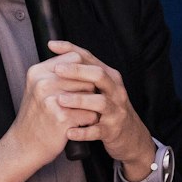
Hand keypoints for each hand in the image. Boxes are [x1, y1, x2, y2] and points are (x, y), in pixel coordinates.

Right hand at [10, 49, 87, 170]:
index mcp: (38, 72)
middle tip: (80, 103)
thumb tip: (83, 60)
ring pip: (91, 94)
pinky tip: (78, 125)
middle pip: (85, 77)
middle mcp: (43, 83)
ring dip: (91, 105)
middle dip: (89, 90)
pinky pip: (91, 114)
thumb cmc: (36, 117)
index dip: (85, 70)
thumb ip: (55, 72)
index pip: (75, 58)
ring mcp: (52, 100)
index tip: (84, 82)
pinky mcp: (62, 118)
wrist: (24, 145)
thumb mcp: (37, 88)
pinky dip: (89, 122)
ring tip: (79, 113)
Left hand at [45, 40, 155, 168]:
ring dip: (80, 100)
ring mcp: (115, 111)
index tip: (51, 45)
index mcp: (109, 77)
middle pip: (99, 75)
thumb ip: (82, 72)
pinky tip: (68, 132)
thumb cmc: (107, 108)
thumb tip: (55, 51)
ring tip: (60, 100)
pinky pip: (98, 131)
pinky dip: (83, 132)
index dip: (71, 50)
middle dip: (77, 71)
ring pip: (100, 102)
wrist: (130, 136)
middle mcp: (115, 91)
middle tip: (57, 70)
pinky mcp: (113, 130)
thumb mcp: (99, 88)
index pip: (90, 58)